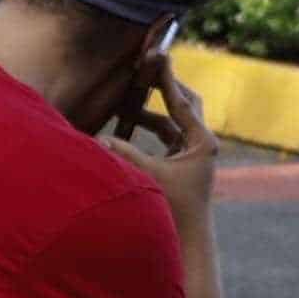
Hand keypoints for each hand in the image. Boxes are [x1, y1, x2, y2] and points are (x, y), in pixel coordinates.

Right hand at [121, 57, 218, 226]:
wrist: (187, 242)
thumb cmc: (173, 209)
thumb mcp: (146, 175)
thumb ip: (123, 152)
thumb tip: (96, 138)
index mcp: (202, 142)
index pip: (181, 101)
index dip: (165, 78)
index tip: (156, 55)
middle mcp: (201, 145)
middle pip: (184, 104)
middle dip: (163, 87)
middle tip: (145, 70)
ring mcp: (193, 154)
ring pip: (172, 121)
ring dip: (149, 110)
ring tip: (127, 100)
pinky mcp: (183, 164)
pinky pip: (165, 136)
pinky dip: (147, 128)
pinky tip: (128, 124)